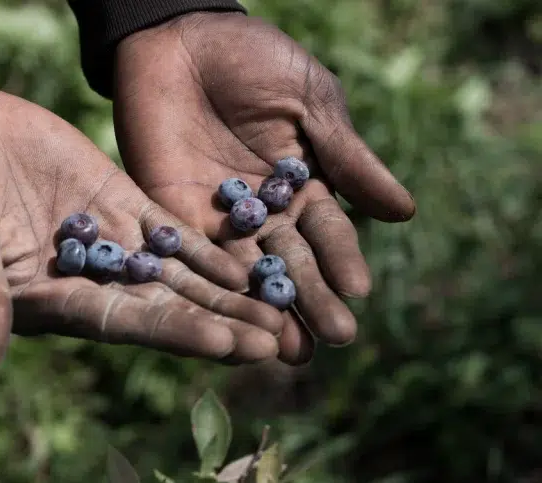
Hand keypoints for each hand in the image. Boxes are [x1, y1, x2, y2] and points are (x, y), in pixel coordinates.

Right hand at [0, 82, 283, 378]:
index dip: (177, 333)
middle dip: (219, 324)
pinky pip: (171, 230)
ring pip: (178, 274)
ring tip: (279, 307)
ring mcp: (110, 241)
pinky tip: (248, 262)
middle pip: (166, 308)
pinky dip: (207, 247)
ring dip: (227, 293)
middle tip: (276, 340)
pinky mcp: (119, 202)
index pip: (125, 324)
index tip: (228, 345)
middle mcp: (90, 281)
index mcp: (53, 302)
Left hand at [113, 12, 415, 362]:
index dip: (341, 260)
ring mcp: (216, 220)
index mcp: (303, 187)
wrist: (182, 38)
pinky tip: (226, 318)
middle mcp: (263, 213)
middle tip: (333, 338)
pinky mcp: (171, 216)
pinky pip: (192, 258)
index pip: (327, 233)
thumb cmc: (255, 60)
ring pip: (244, 274)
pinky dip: (209, 288)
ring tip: (287, 350)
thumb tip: (404, 212)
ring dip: (265, 311)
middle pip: (290, 264)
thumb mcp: (311, 102)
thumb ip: (346, 158)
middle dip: (311, 299)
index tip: (357, 292)